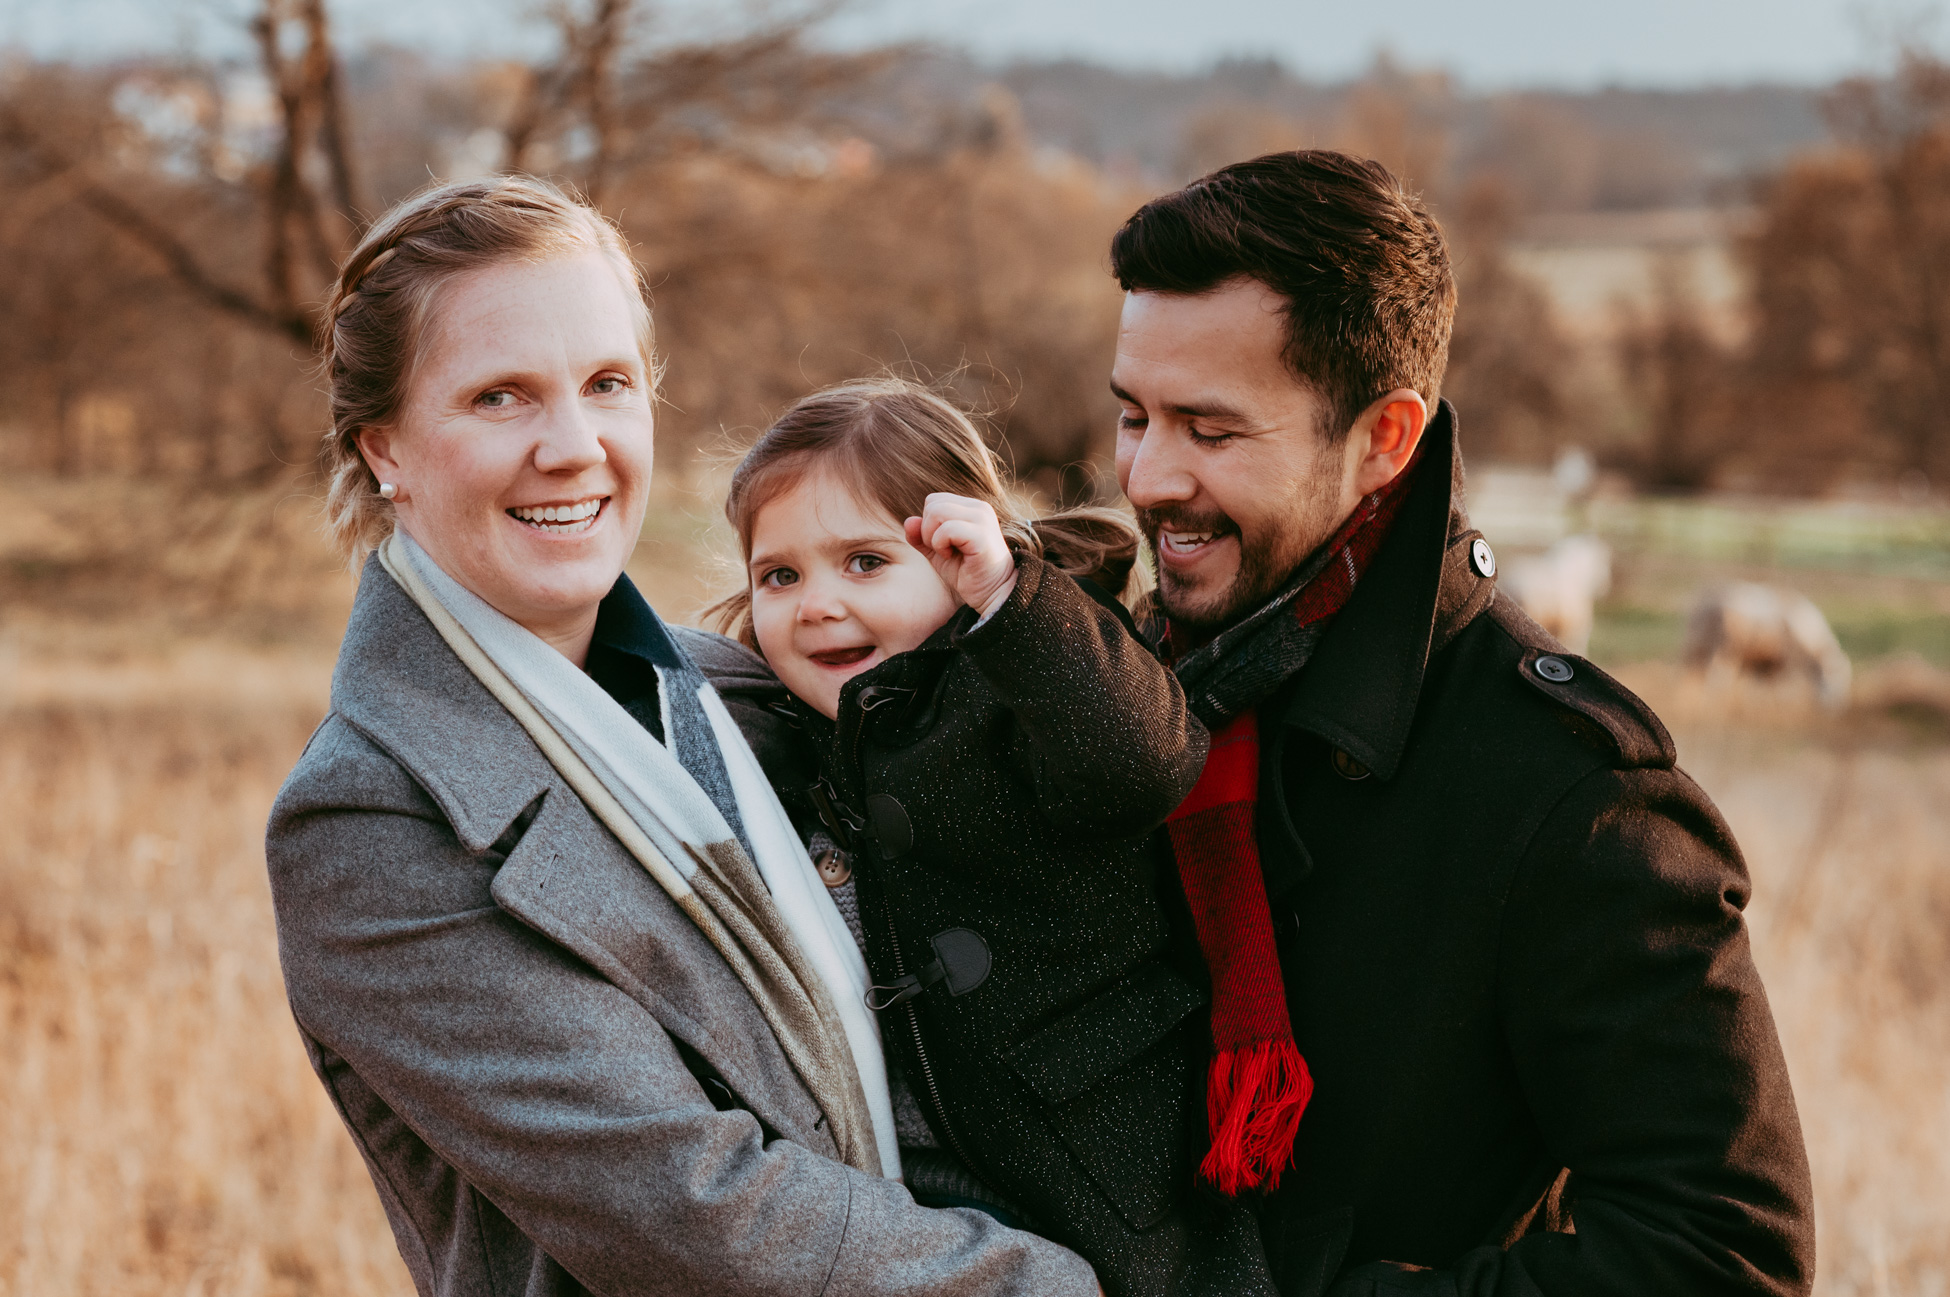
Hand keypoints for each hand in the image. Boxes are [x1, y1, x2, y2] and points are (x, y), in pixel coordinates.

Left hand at [904, 492, 1017, 617]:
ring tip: (947, 553)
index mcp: (970, 507)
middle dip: (927, 530)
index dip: (928, 524)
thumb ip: (921, 536)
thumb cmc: (966, 572)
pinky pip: (946, 529)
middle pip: (933, 504)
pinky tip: (951, 556)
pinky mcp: (981, 534)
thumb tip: (908, 521)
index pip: (934, 500)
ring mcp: (982, 518)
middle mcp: (978, 508)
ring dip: (932, 537)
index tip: (941, 544)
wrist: (992, 594)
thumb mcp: (937, 552)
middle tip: (942, 550)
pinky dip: (940, 545)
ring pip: (936, 512)